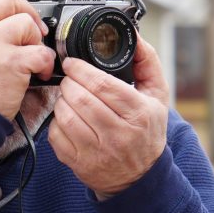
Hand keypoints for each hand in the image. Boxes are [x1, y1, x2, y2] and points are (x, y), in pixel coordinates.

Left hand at [48, 38, 169, 199]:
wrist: (140, 176)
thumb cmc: (147, 130)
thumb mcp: (157, 96)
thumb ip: (147, 62)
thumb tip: (134, 35)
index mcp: (138, 113)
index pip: (102, 85)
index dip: (81, 70)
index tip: (73, 63)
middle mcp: (119, 134)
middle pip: (81, 98)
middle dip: (69, 82)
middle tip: (70, 79)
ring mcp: (98, 152)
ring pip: (66, 116)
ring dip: (61, 100)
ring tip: (68, 96)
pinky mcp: (80, 164)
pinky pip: (57, 136)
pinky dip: (56, 122)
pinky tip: (66, 117)